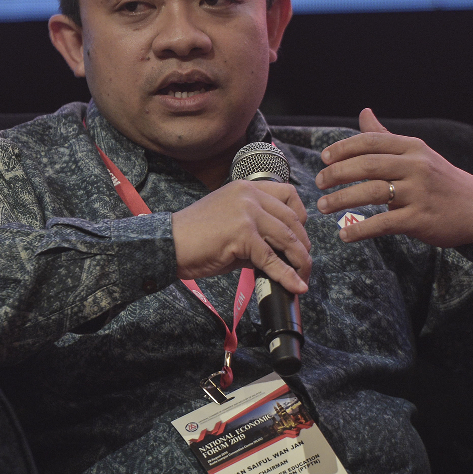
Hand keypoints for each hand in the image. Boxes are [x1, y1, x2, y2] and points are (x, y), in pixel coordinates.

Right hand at [172, 180, 311, 293]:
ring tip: (303, 276)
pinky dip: (287, 275)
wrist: (169, 244)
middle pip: (292, 218)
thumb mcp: (231, 223)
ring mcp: (246, 213)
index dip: (301, 216)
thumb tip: (281, 252)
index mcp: (246, 187)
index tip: (302, 234)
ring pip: (287, 238)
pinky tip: (295, 285)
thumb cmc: (195, 236)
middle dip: (303, 244)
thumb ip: (256, 229)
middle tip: (304, 262)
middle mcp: (249, 195)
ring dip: (300, 260)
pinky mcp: (242, 234)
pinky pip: (272, 259)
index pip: (288, 194)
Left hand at [315, 108, 472, 246]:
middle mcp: (416, 167)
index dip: (343, 149)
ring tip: (323, 207)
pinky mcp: (420, 219)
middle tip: (318, 182)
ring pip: (371, 193)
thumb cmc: (440, 180)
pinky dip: (361, 229)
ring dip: (342, 200)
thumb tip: (364, 112)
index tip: (323, 158)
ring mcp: (418, 193)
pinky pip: (383, 223)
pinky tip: (345, 234)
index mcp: (412, 148)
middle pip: (367, 165)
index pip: (370, 141)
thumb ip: (386, 136)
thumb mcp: (416, 153)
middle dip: (337, 173)